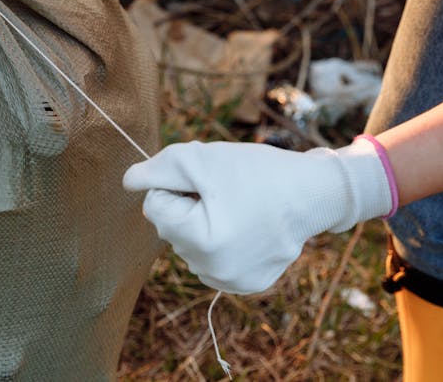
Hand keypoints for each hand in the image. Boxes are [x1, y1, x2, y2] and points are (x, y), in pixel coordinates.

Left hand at [122, 139, 393, 293]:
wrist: (314, 192)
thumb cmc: (256, 171)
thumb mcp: (200, 158)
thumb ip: (157, 170)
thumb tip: (128, 182)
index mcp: (202, 241)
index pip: (154, 207)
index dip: (176, 185)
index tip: (207, 180)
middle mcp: (215, 273)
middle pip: (170, 229)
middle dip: (187, 205)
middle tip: (224, 192)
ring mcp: (233, 283)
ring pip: (189, 246)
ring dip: (202, 224)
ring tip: (237, 208)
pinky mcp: (248, 285)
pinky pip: (212, 260)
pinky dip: (220, 241)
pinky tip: (246, 227)